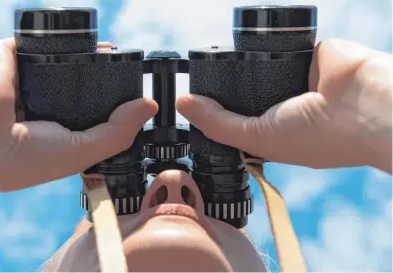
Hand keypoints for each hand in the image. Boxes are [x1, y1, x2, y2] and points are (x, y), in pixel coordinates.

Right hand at [0, 38, 156, 203]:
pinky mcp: (13, 56)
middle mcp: (41, 108)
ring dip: (89, 58)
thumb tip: (149, 107)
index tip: (136, 101)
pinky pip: (44, 42)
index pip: (88, 117)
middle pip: (80, 88)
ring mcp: (26, 81)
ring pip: (65, 63)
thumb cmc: (23, 158)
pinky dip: (64, 41)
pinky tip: (90, 44)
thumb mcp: (81, 152)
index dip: (113, 110)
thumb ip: (118, 132)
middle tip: (130, 74)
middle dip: (104, 82)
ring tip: (115, 55)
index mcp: (54, 133)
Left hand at [177, 39, 391, 172]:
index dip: (214, 117)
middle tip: (193, 82)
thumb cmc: (318, 136)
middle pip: (240, 94)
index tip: (190, 106)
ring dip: (239, 65)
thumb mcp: (258, 137)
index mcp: (273, 134)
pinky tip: (241, 44)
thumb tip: (183, 104)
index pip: (236, 123)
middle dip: (222, 90)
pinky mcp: (302, 54)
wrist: (363, 106)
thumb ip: (218, 123)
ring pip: (254, 68)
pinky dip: (261, 45)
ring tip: (212, 60)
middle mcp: (281, 108)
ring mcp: (291, 80)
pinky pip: (273, 46)